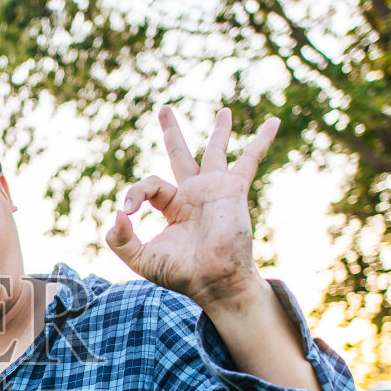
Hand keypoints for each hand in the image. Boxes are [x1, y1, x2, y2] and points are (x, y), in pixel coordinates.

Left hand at [105, 106, 277, 311]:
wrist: (214, 281)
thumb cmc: (181, 274)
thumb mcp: (141, 258)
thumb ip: (121, 240)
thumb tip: (117, 216)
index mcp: (173, 207)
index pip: (150, 185)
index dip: (135, 193)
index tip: (128, 211)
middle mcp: (193, 195)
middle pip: (179, 155)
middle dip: (171, 132)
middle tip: (163, 109)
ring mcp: (214, 190)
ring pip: (214, 152)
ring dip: (220, 131)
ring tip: (224, 112)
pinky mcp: (233, 190)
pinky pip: (249, 159)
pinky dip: (261, 140)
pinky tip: (272, 121)